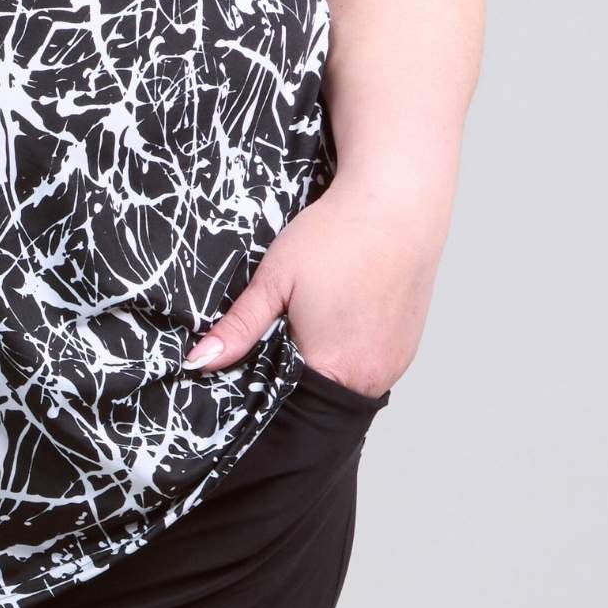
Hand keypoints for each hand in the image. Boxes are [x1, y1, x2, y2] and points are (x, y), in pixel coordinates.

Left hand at [180, 174, 449, 395]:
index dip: (264, 390)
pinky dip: (351, 356)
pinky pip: (370, 368)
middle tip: (282, 337)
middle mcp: (371, 376)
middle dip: (292, 379)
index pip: (286, 405)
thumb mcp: (276, 279)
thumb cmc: (338, 235)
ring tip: (312, 328)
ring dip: (324, 367)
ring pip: (345, 384)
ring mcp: (395, 363)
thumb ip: (239, 327)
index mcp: (334, 368)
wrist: (399, 202)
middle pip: (317, 398)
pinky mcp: (407, 347)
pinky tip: (338, 325)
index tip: (251, 367)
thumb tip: (199, 362)